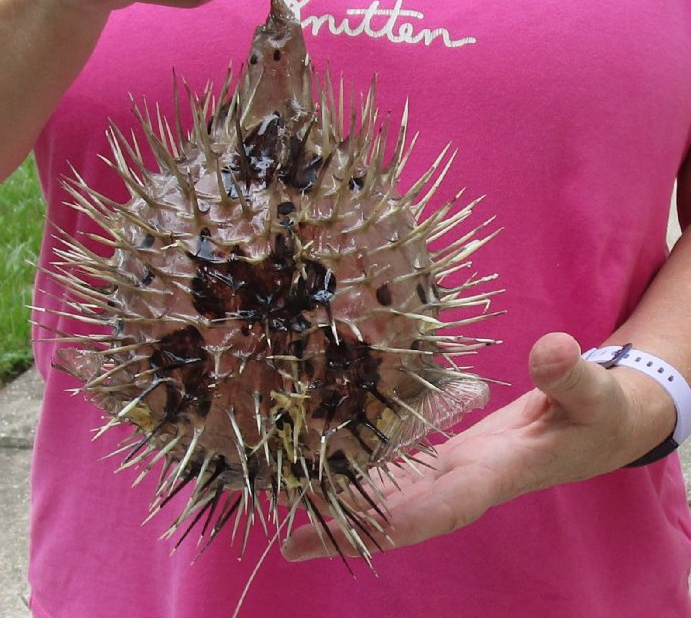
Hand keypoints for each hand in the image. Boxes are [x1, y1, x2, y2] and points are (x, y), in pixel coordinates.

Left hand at [282, 332, 675, 560]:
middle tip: (294, 542)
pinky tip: (326, 479)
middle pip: (405, 515)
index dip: (405, 519)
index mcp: (499, 471)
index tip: (358, 532)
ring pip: (394, 498)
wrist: (593, 428)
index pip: (450, 503)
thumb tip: (553, 347)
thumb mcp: (593, 393)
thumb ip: (573, 377)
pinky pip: (399, 476)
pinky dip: (364, 482)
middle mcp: (467, 481)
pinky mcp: (444, 459)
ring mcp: (452, 472)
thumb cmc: (597, 412)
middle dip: (354, 530)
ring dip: (347, 511)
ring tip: (292, 520)